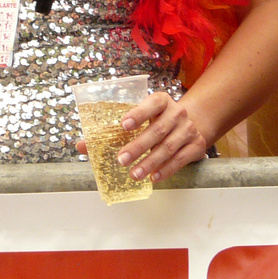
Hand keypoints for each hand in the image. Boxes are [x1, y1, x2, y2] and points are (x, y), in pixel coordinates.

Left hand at [76, 92, 206, 183]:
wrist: (195, 121)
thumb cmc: (158, 118)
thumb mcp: (141, 116)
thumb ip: (113, 129)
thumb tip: (82, 145)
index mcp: (161, 100)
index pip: (151, 104)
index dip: (138, 113)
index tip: (123, 125)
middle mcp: (176, 113)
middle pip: (157, 130)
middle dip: (138, 146)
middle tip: (121, 159)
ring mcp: (188, 130)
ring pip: (168, 147)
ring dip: (150, 162)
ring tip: (134, 173)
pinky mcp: (195, 146)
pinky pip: (180, 160)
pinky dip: (166, 170)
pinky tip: (153, 177)